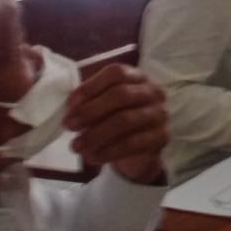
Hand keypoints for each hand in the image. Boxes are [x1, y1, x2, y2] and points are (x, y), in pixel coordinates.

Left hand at [63, 64, 168, 185]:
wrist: (140, 150)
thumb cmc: (116, 120)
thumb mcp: (103, 108)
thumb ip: (90, 102)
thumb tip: (71, 108)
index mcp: (137, 78)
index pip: (116, 73)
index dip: (91, 86)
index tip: (70, 103)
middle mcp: (153, 92)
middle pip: (121, 94)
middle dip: (90, 111)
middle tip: (69, 126)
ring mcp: (160, 114)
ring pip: (125, 120)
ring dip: (96, 134)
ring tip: (76, 146)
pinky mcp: (161, 137)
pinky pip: (132, 143)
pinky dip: (108, 151)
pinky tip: (92, 157)